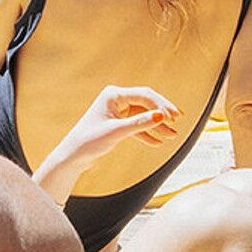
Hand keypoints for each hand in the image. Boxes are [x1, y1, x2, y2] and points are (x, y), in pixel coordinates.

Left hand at [52, 86, 180, 183]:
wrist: (73, 156)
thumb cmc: (89, 141)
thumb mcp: (117, 132)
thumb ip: (140, 123)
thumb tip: (161, 116)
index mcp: (114, 94)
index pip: (144, 95)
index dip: (160, 105)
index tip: (173, 118)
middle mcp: (116, 99)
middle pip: (146, 103)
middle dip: (162, 113)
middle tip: (178, 120)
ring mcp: (117, 111)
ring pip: (142, 116)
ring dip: (156, 126)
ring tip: (173, 136)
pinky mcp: (117, 123)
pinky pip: (136, 126)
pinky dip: (146, 134)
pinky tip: (158, 142)